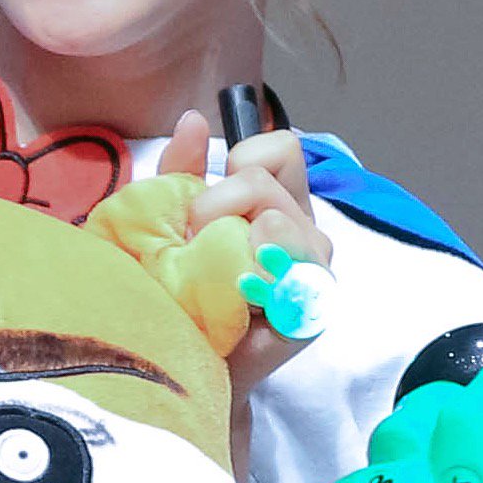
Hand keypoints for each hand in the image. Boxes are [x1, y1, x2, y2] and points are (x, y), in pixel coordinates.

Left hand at [167, 106, 328, 397]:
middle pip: (266, 181)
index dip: (241, 161)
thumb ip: (182, 171)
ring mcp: (312, 271)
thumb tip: (192, 118)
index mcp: (280, 201)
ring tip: (210, 279)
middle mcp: (304, 230)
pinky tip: (235, 301)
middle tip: (188, 249)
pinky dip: (255, 282)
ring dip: (228, 244)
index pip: (282, 148)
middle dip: (212, 206)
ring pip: (279, 222)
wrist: (180, 364)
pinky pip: (293, 276)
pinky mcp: (310, 311)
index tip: (206, 203)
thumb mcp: (170, 221)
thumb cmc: (176, 293)